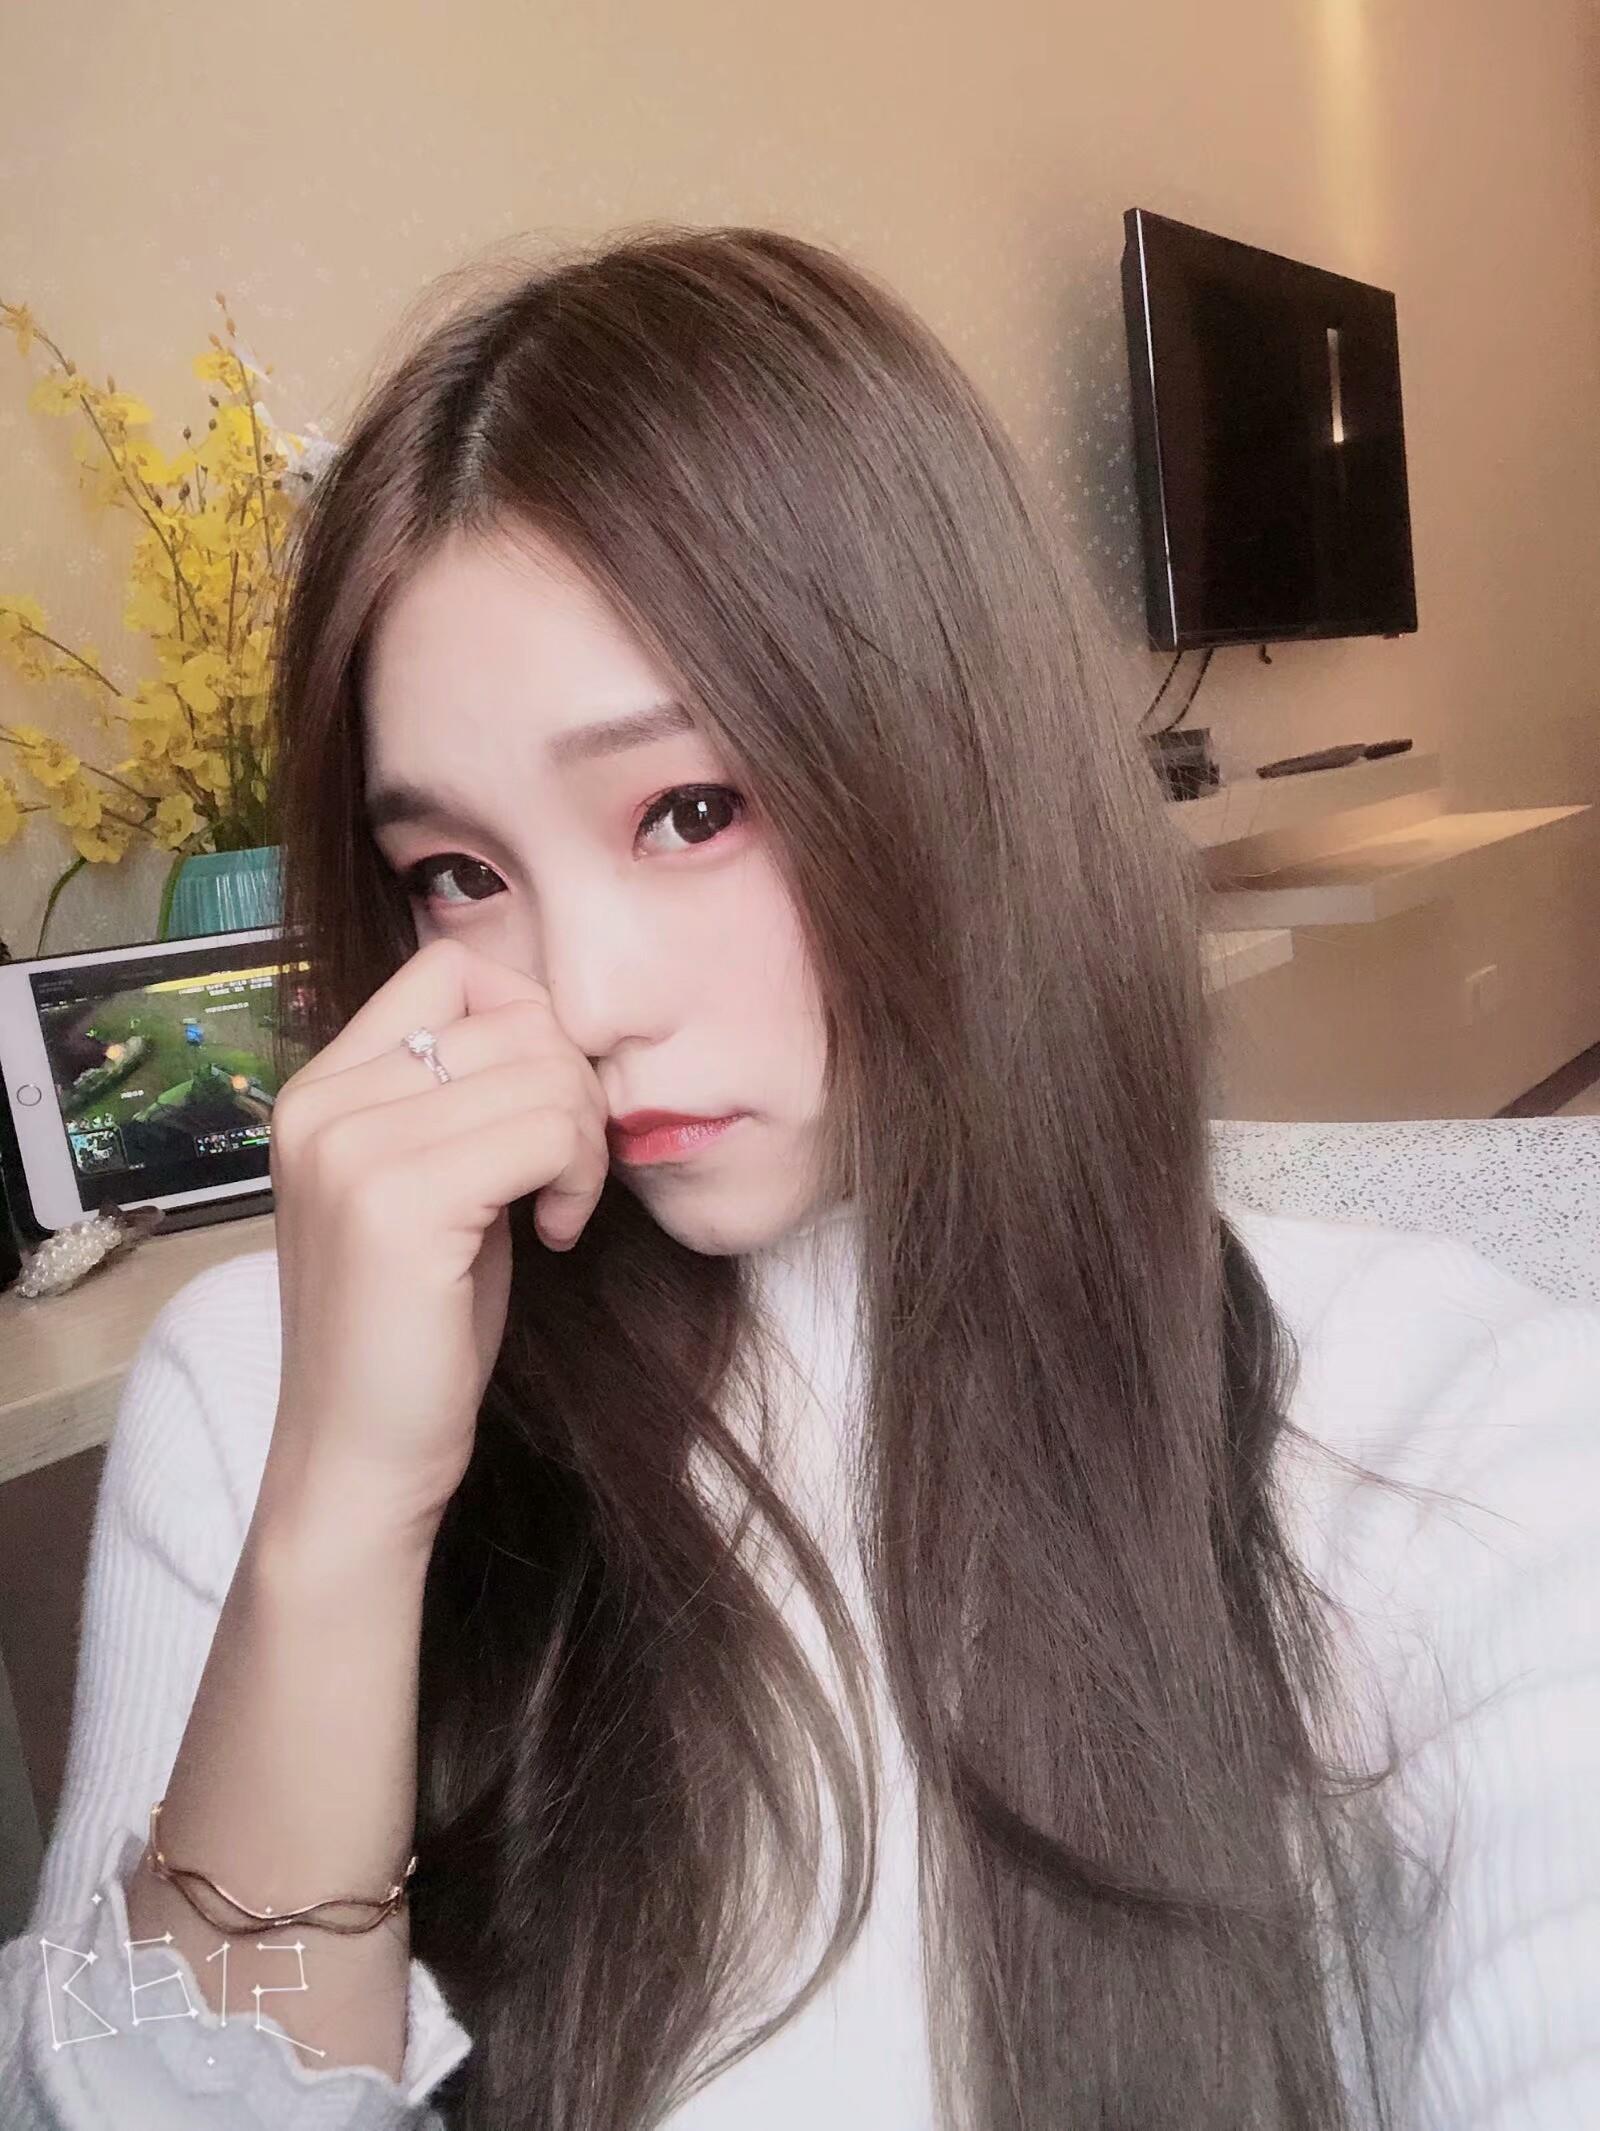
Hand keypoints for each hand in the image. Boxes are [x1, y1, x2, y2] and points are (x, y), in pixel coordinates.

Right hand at [259, 937, 608, 1539]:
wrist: (356, 1458)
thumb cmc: (411, 1329)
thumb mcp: (424, 1185)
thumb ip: (459, 1099)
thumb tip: (552, 1030)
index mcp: (320, 1087)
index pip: (451, 968)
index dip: (528, 1024)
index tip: (537, 1112)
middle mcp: (323, 1103)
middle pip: (515, 1015)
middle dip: (574, 1089)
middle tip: (565, 1176)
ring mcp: (353, 1148)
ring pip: (545, 1072)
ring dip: (584, 1140)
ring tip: (557, 1209)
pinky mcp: (400, 1202)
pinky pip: (548, 1131)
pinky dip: (578, 1179)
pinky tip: (554, 1235)